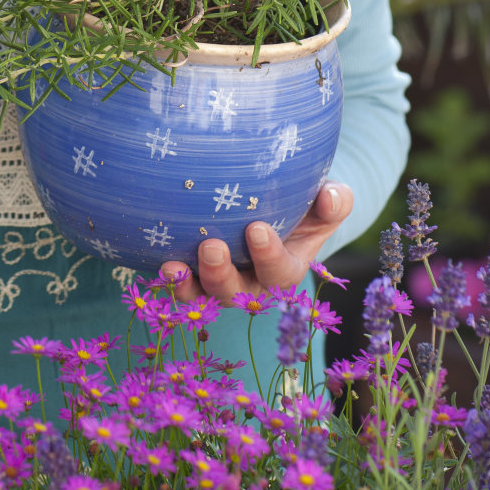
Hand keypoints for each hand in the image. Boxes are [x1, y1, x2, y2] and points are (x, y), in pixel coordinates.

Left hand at [160, 181, 352, 303]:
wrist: (275, 205)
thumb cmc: (303, 204)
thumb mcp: (324, 202)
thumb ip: (334, 201)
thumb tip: (332, 196)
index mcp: (284, 268)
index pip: (278, 271)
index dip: (268, 256)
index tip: (256, 229)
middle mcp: (250, 283)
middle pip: (235, 292)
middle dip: (221, 274)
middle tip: (211, 246)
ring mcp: (219, 282)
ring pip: (203, 294)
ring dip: (188, 282)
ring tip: (174, 263)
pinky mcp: (194, 274)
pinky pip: (179, 283)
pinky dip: (168, 277)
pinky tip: (156, 260)